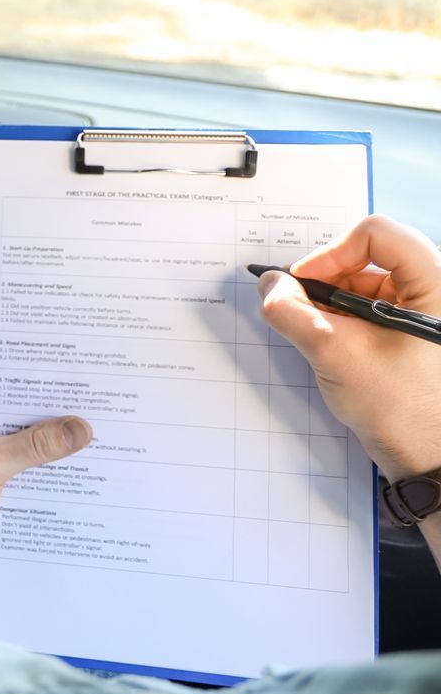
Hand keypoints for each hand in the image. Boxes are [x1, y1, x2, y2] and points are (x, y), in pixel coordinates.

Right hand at [260, 215, 440, 481]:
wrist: (429, 459)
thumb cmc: (403, 409)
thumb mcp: (335, 353)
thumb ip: (292, 312)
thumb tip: (269, 286)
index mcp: (434, 284)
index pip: (376, 234)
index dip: (331, 253)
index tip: (303, 284)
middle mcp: (433, 292)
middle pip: (367, 256)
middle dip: (325, 282)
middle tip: (302, 311)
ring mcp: (423, 314)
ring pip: (363, 283)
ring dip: (329, 304)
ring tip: (320, 338)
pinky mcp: (410, 334)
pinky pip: (367, 308)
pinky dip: (340, 321)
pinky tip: (332, 348)